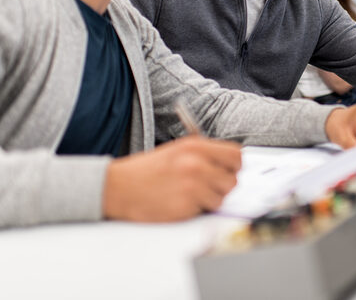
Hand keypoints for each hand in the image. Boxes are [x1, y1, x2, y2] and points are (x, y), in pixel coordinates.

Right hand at [103, 136, 241, 220]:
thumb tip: (231, 166)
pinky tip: (181, 202)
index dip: (235, 166)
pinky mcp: (186, 205)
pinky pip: (207, 209)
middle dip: (222, 186)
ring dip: (210, 199)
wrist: (119, 187)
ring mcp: (192, 185)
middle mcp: (197, 163)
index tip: (229, 172)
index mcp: (196, 146)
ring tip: (190, 195)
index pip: (236, 155)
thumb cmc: (147, 170)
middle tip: (207, 188)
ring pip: (222, 197)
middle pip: (233, 179)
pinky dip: (198, 209)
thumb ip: (204, 155)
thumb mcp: (176, 150)